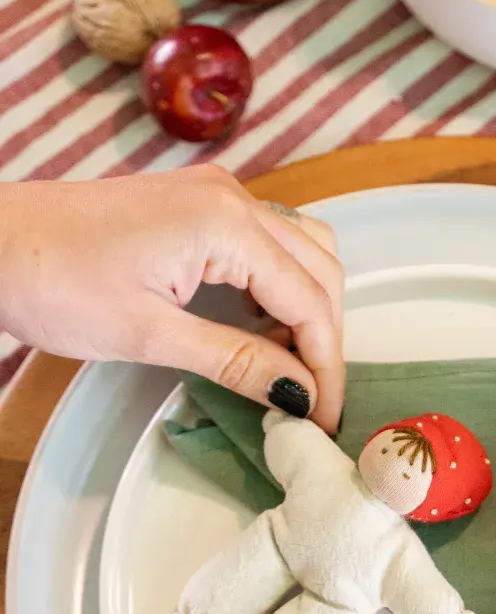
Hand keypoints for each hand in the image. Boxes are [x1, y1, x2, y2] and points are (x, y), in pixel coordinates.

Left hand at [0, 166, 343, 432]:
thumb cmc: (53, 283)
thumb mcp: (149, 335)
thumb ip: (236, 361)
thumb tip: (299, 396)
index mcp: (227, 223)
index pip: (310, 301)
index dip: (324, 366)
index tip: (323, 420)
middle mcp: (234, 196)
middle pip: (319, 270)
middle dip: (324, 340)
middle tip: (311, 403)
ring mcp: (217, 193)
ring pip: (302, 250)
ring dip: (308, 309)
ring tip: (289, 368)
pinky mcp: (198, 202)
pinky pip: (268, 242)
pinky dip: (280, 287)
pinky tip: (262, 329)